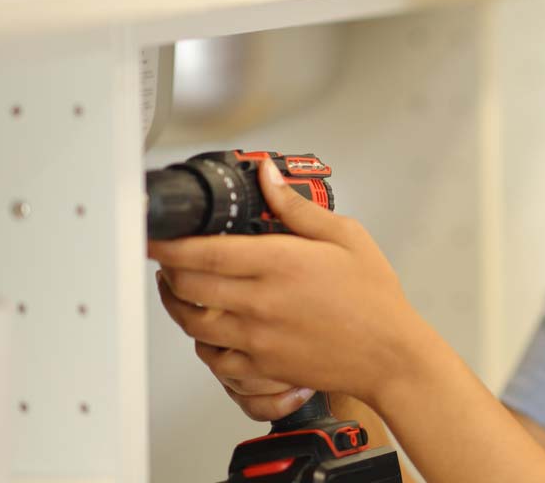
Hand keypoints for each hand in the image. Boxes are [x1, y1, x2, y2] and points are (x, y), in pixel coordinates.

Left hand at [148, 160, 424, 408]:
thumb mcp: (346, 237)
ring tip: (178, 288)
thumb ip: (297, 207)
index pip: (204, 252)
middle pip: (188, 286)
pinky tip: (207, 329)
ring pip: (193, 323)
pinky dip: (201, 343)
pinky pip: (213, 359)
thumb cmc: (374, 300)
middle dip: (168, 269)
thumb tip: (268, 177)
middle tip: (166, 256)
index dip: (169, 243)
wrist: (389, 354)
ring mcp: (258, 338)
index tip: (154, 234)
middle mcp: (262, 302)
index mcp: (281, 263)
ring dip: (176, 304)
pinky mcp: (262, 366)